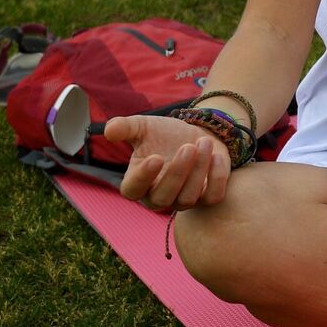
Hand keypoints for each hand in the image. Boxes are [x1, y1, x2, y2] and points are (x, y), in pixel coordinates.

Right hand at [104, 114, 230, 211]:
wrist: (195, 134)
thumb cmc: (164, 135)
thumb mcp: (143, 127)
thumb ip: (125, 127)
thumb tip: (109, 131)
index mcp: (137, 182)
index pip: (132, 190)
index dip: (142, 177)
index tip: (155, 157)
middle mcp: (158, 197)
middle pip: (163, 198)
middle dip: (177, 173)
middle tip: (188, 147)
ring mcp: (183, 200)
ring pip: (188, 198)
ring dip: (198, 170)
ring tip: (203, 142)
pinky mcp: (207, 197)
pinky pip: (213, 197)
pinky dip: (217, 178)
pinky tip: (217, 155)